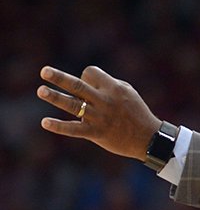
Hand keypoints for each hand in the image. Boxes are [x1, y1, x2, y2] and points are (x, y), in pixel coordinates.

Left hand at [37, 65, 161, 161]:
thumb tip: (86, 80)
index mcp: (114, 88)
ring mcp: (100, 117)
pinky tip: (45, 122)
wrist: (148, 138)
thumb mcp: (128, 92)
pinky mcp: (96, 133)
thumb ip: (108, 84)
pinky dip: (59, 126)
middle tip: (44, 71)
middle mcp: (105, 101)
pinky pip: (74, 129)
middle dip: (60, 78)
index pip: (90, 73)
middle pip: (78, 86)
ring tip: (41, 90)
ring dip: (55, 97)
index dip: (85, 76)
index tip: (89, 86)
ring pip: (73, 105)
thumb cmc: (137, 112)